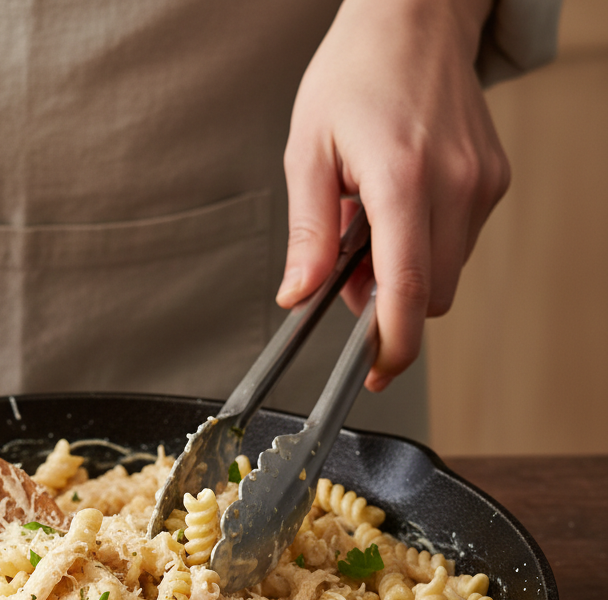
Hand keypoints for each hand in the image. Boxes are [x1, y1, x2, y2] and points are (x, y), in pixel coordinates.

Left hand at [277, 0, 509, 389]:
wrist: (415, 16)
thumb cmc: (354, 75)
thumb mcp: (308, 150)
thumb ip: (308, 232)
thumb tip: (297, 296)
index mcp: (402, 179)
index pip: (407, 289)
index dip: (392, 344)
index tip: (375, 372)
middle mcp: (455, 184)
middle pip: (429, 294)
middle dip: (388, 303)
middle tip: (348, 269)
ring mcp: (483, 183)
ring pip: (446, 273)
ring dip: (406, 273)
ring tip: (370, 223)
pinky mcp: (495, 180)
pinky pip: (460, 243)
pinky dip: (426, 245)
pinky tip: (399, 208)